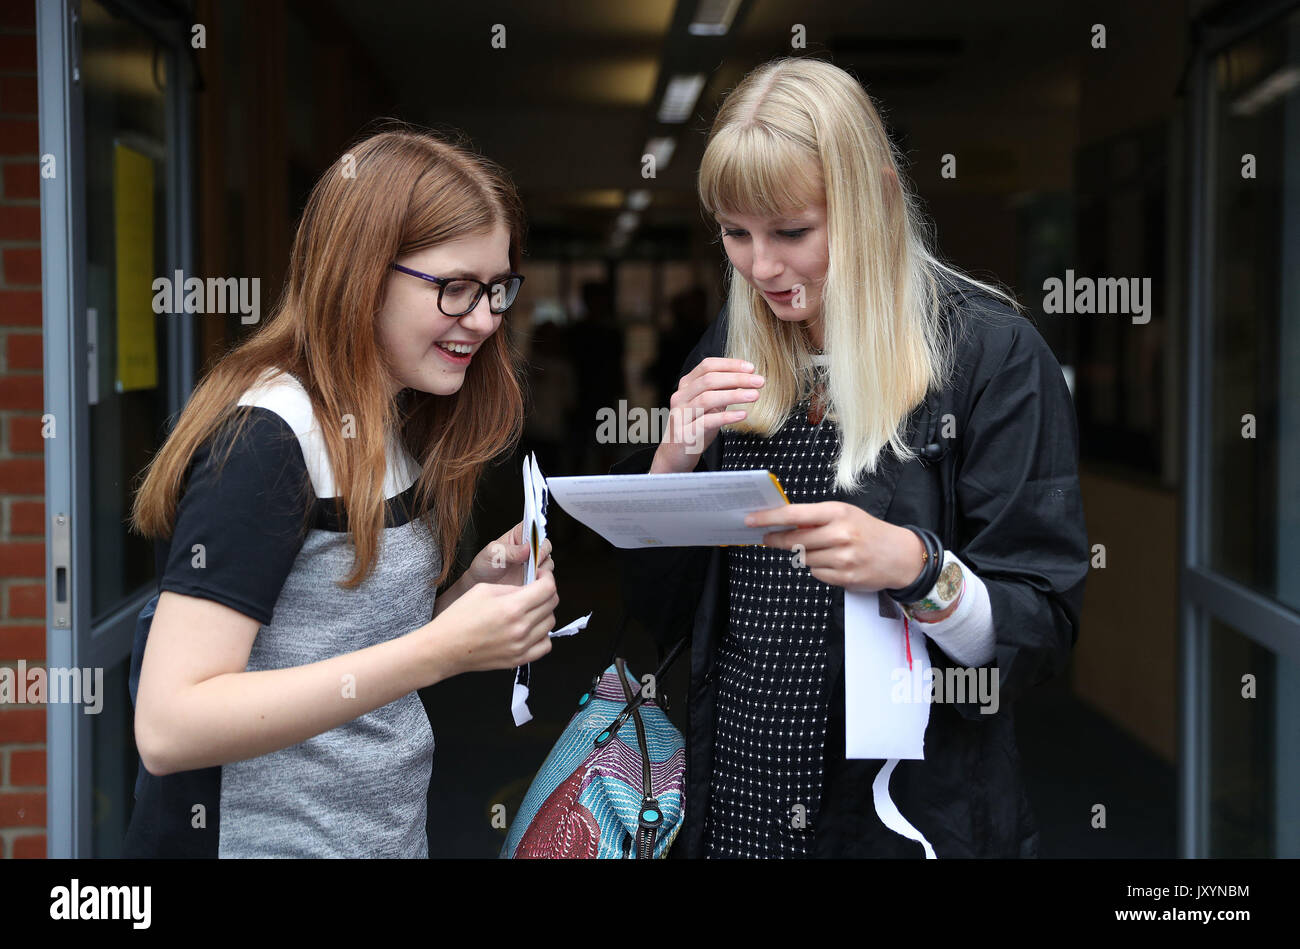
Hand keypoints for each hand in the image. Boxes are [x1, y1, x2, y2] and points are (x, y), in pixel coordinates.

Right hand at [426, 572, 558, 676]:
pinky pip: (545, 645)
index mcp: (512, 607)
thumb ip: (512, 587)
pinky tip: (530, 629)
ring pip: (550, 623)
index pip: (548, 589)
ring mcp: (521, 646)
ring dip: (544, 612)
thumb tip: (530, 588)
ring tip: (529, 609)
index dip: (547, 578)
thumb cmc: (458, 617)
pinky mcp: (518, 659)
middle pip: (552, 604)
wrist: (444, 648)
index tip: (540, 576)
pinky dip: (542, 634)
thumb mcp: (483, 589)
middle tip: (535, 589)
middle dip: (546, 592)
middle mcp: (520, 628)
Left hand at [463, 520, 553, 587]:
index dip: (536, 533)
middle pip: (545, 545)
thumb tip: (527, 548)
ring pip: (548, 562)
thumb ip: (509, 550)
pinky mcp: (535, 578)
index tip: (533, 542)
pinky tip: (528, 582)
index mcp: (518, 535)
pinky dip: (540, 580)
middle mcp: (529, 548)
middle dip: (540, 553)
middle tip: (531, 560)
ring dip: (541, 568)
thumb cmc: (484, 566)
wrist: (481, 585)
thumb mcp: (492, 554)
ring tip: (527, 573)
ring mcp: (533, 564)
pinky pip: (546, 577)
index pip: (534, 527)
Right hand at [650, 357, 764, 473]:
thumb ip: (721, 391)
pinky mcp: (685, 434)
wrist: (675, 455)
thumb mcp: (708, 406)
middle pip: (709, 380)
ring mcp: (681, 415)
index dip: (730, 365)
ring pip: (707, 398)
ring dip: (734, 395)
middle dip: (737, 378)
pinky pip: (706, 422)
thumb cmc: (695, 427)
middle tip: (759, 381)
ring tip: (755, 395)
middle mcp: (680, 397)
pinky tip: (742, 414)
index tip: (751, 368)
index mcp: (686, 386)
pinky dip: (726, 416)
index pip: (707, 366)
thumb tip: (746, 378)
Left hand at [744, 502, 926, 591]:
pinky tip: (833, 562)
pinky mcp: (844, 578)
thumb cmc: (867, 531)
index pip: (794, 514)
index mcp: (838, 513)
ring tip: (822, 549)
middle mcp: (840, 535)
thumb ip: (816, 518)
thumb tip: (782, 521)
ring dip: (804, 554)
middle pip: (794, 541)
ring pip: (803, 559)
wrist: (900, 555)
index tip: (751, 520)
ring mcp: (842, 558)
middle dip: (777, 539)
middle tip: (767, 538)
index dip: (769, 518)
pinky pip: (816, 573)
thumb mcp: (845, 514)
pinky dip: (818, 568)